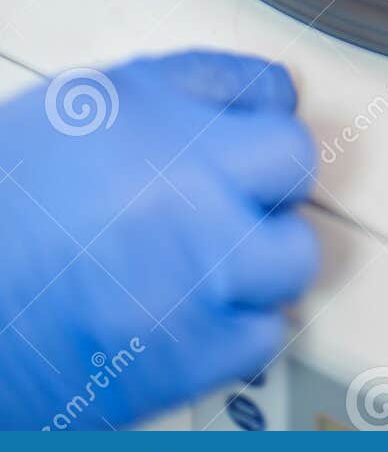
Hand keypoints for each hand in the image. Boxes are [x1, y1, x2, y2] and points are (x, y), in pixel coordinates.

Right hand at [0, 51, 318, 429]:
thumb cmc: (6, 198)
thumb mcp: (96, 102)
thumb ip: (193, 86)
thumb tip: (263, 91)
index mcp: (171, 138)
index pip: (284, 120)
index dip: (264, 129)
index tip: (250, 142)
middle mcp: (196, 212)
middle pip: (295, 185)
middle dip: (264, 186)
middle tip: (223, 195)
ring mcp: (196, 293)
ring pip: (289, 263)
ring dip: (258, 254)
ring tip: (206, 253)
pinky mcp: (182, 365)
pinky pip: (260, 338)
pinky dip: (238, 324)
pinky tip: (193, 306)